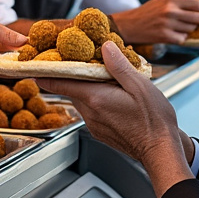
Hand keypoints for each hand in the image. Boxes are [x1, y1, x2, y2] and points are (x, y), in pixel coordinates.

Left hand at [38, 41, 193, 197]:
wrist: (161, 151)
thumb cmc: (153, 120)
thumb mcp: (139, 85)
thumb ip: (119, 65)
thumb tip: (105, 47)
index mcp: (96, 98)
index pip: (59, 83)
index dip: (47, 71)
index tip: (37, 63)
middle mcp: (90, 113)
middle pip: (71, 88)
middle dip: (73, 74)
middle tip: (79, 57)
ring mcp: (94, 124)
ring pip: (81, 99)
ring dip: (86, 86)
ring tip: (103, 74)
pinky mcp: (100, 131)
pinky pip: (91, 110)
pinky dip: (95, 99)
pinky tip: (112, 94)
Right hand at [112, 0, 198, 43]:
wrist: (130, 24)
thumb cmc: (150, 11)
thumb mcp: (164, 0)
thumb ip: (183, 1)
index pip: (198, 4)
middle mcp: (170, 10)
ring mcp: (168, 24)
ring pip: (191, 29)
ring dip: (189, 29)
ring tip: (179, 26)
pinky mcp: (165, 36)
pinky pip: (183, 38)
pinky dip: (181, 37)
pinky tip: (172, 34)